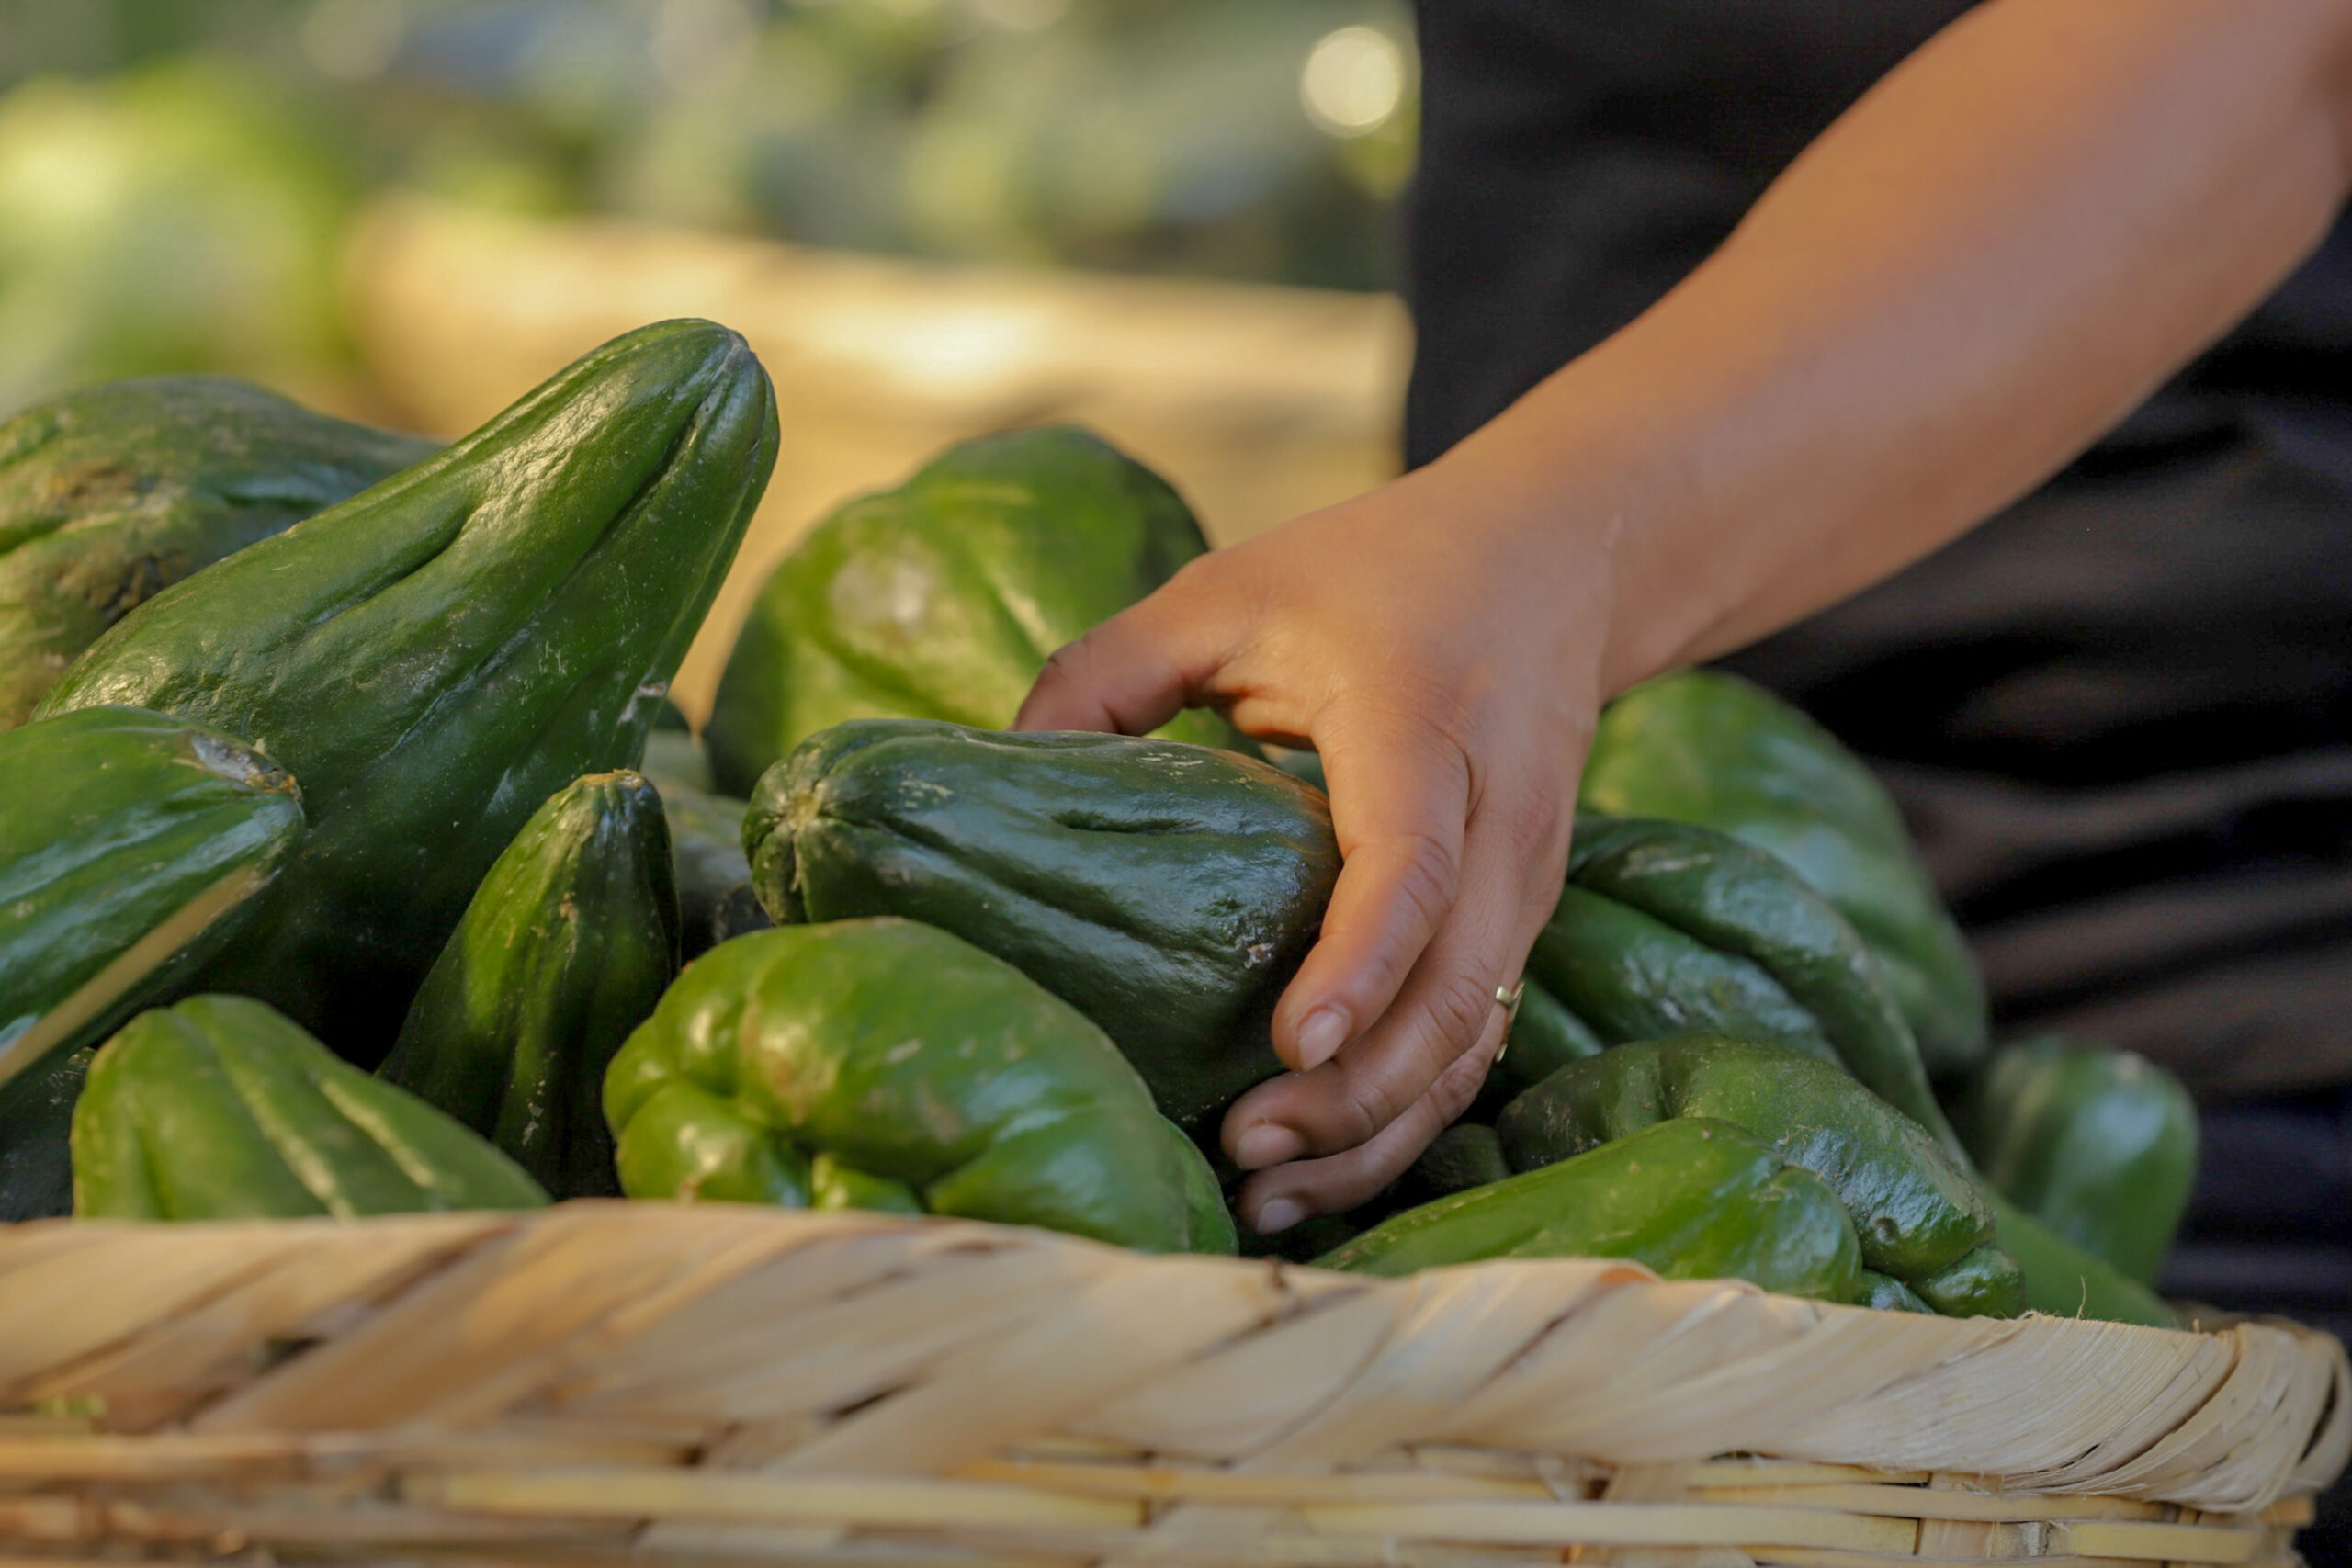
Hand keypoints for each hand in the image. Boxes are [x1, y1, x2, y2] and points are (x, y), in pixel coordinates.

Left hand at [1015, 445, 1625, 1230]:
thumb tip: (1002, 771)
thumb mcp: (1230, 591)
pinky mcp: (1522, 916)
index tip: (1287, 1044)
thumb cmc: (1374, 573)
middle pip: (1456, 987)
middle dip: (1357, 1092)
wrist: (1552, 559)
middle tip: (1241, 1151)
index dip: (1358, 961)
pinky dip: (1408, 1112)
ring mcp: (1525, 877)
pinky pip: (1479, 1037)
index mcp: (1422, 722)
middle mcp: (1498, 816)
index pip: (1409, 861)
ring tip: (1266, 1193)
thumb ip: (1107, 670)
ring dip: (1380, 1128)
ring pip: (1477, 1036)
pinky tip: (1321, 1163)